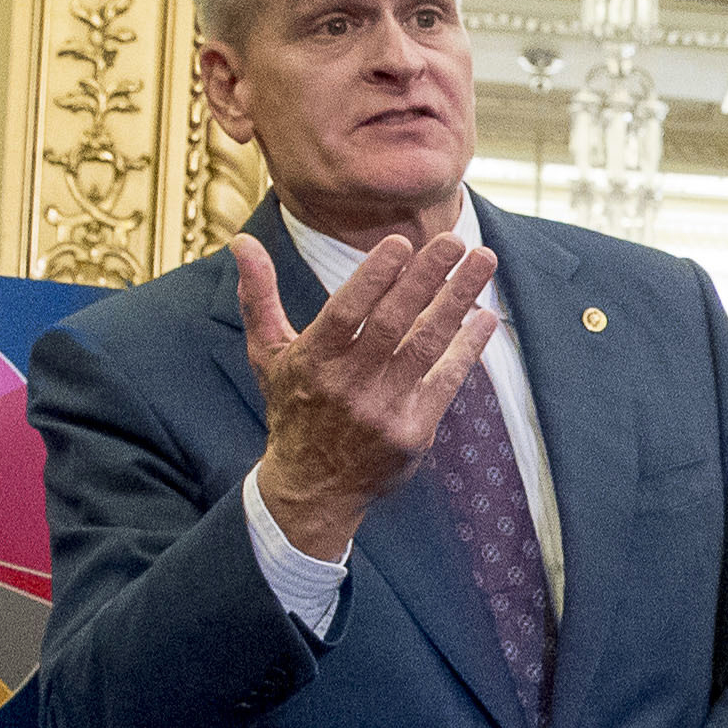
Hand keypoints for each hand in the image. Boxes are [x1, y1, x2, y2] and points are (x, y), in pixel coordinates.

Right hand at [236, 228, 499, 564]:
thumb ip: (258, 296)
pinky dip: (468, 347)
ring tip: (482, 261)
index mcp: (312, 361)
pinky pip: (445, 381)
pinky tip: (485, 316)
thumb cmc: (292, 407)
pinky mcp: (412, 432)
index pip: (346, 312)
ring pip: (426, 346)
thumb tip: (242, 241)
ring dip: (457, 301)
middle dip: (426, 278)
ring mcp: (382, 411)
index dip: (374, 277)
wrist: (313, 487)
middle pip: (392, 323)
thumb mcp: (268, 354)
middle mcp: (347, 386)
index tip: (402, 242)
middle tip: (454, 240)